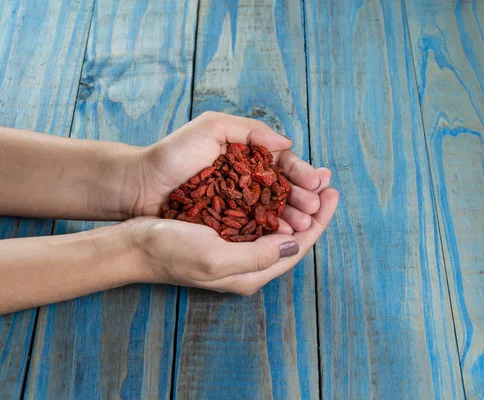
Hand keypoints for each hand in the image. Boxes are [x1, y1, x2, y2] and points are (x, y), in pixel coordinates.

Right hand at [127, 187, 337, 294]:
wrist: (134, 246)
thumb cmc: (170, 250)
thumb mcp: (215, 257)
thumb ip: (258, 255)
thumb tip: (296, 243)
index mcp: (252, 274)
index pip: (299, 248)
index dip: (319, 221)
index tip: (333, 195)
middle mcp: (249, 265)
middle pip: (293, 237)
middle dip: (313, 210)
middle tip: (327, 182)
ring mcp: (237, 251)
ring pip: (278, 226)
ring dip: (296, 203)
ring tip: (309, 180)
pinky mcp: (226, 236)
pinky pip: (260, 219)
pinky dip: (273, 201)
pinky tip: (277, 184)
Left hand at [133, 111, 332, 232]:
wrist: (139, 184)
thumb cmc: (172, 154)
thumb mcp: (211, 128)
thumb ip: (250, 130)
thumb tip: (287, 143)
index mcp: (247, 158)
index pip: (284, 166)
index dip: (304, 174)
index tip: (320, 180)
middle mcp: (247, 183)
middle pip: (285, 191)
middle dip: (306, 197)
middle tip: (318, 203)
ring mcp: (238, 206)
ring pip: (274, 211)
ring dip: (295, 215)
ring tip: (308, 218)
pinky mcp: (227, 226)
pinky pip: (256, 229)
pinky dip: (274, 230)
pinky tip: (287, 231)